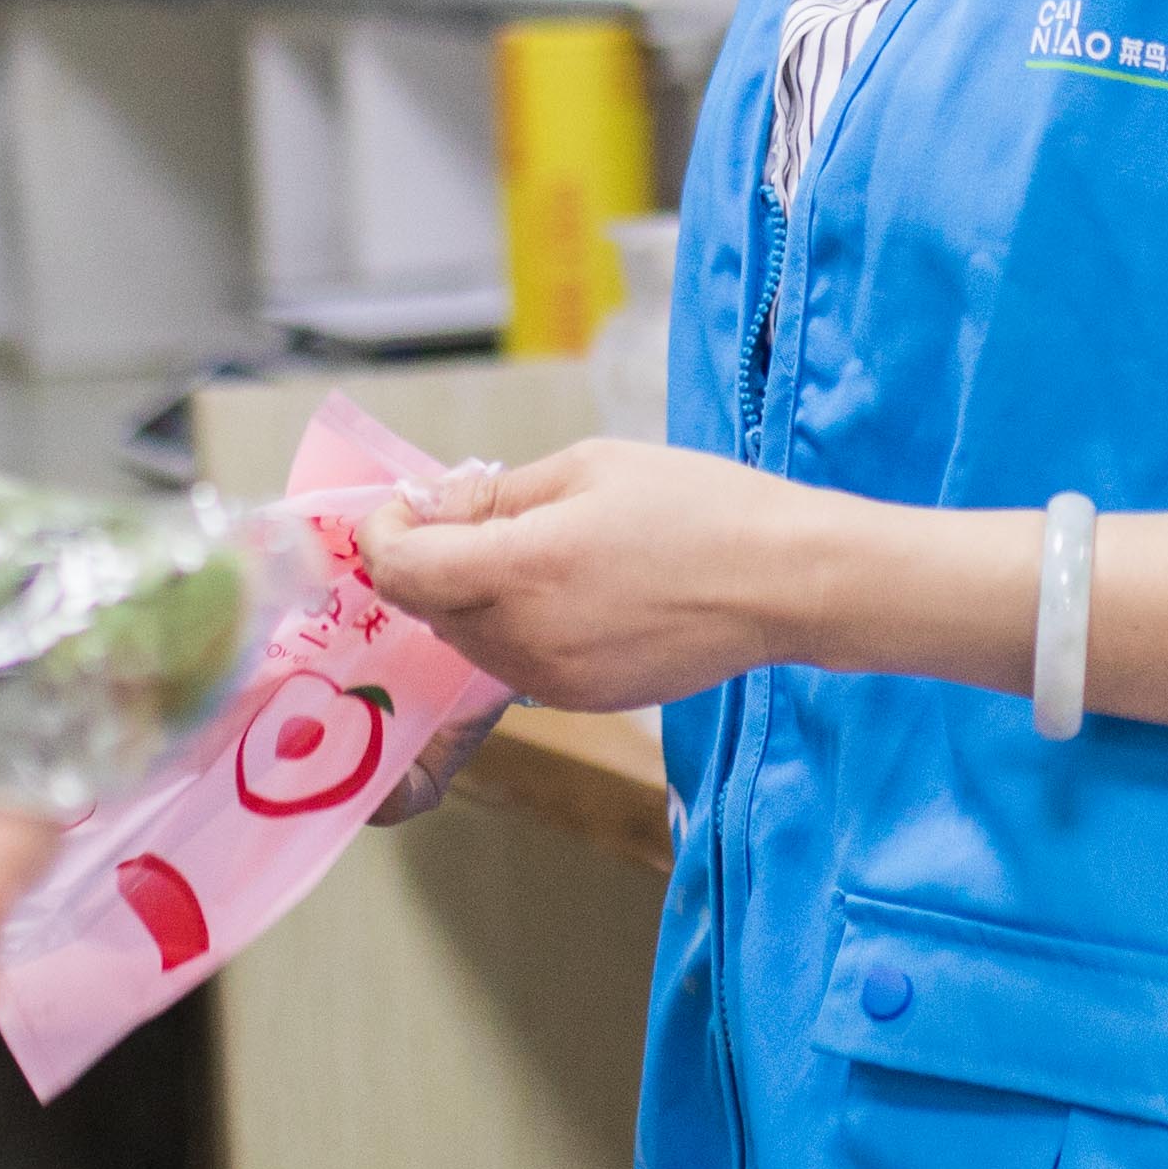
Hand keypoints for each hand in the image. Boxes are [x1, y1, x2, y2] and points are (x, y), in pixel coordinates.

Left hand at [365, 440, 818, 716]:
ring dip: (470, 599)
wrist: (785, 583)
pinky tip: (566, 592)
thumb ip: (496, 494)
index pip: (401, 572)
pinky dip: (514, 628)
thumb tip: (433, 506)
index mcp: (521, 569)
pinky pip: (515, 664)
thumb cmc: (698, 508)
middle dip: (429, 564)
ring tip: (527, 552)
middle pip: (428, 610)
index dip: (383, 537)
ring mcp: (553, 681)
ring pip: (468, 642)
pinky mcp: (582, 701)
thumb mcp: (589, 467)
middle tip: (467, 517)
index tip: (401, 510)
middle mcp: (525, 638)